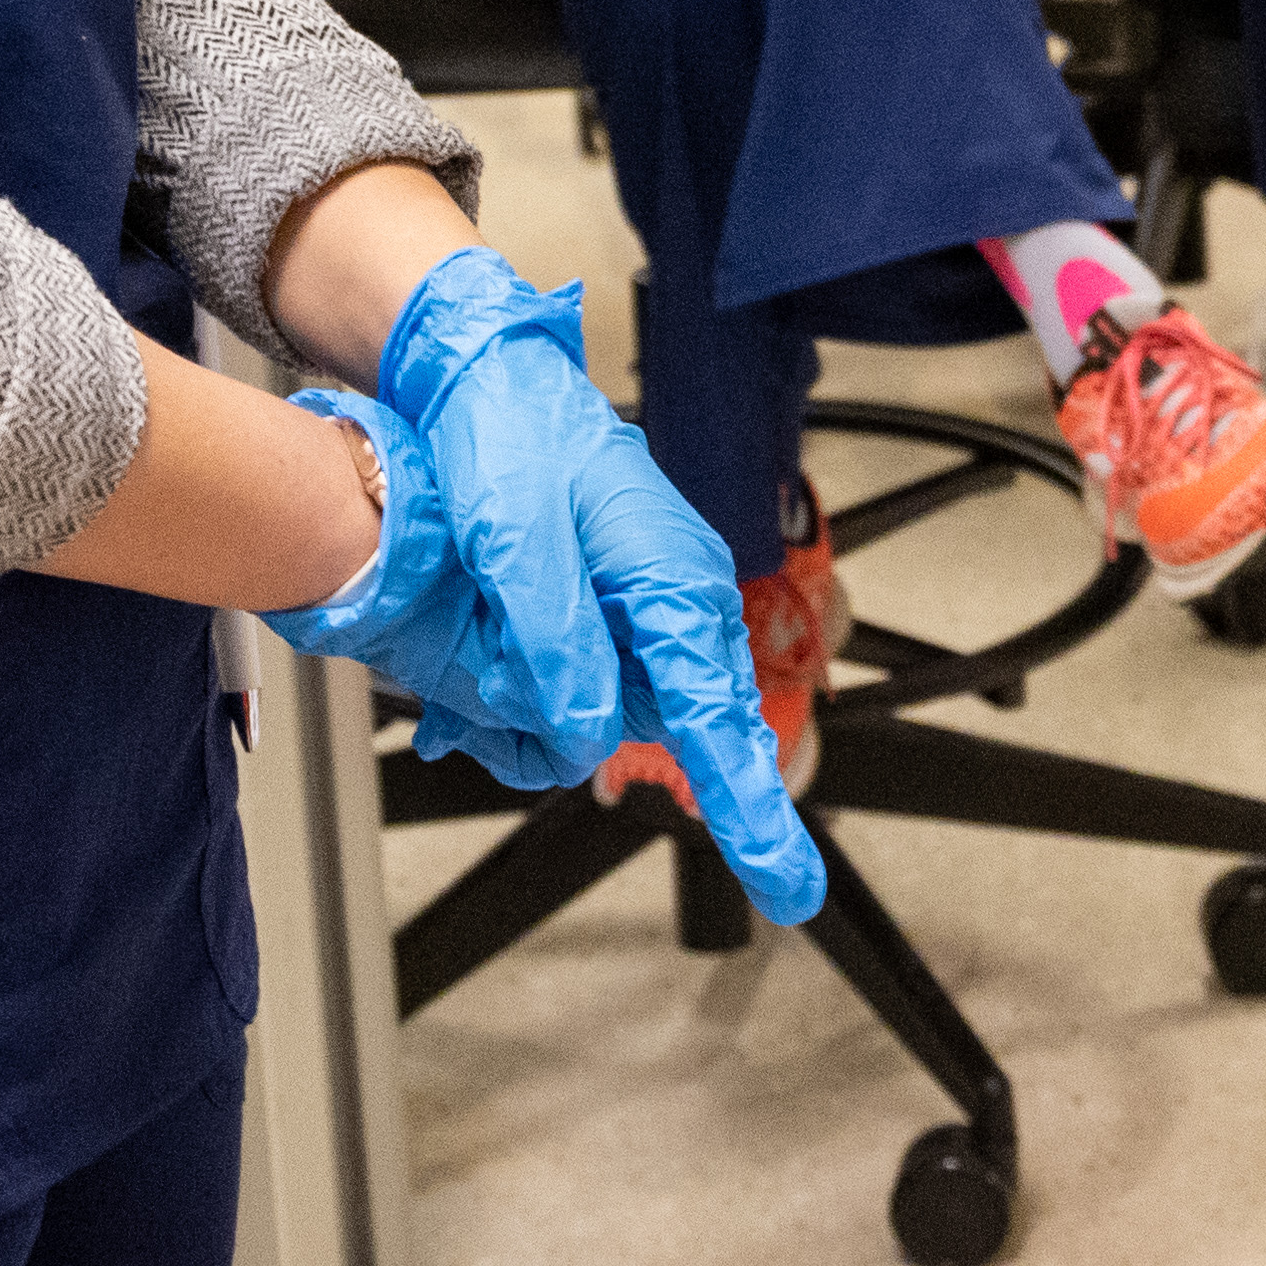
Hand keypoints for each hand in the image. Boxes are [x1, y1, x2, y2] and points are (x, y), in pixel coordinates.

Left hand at [270, 250, 825, 911]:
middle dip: (606, 740)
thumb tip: (583, 732)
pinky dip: (544, 688)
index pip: (718, 720)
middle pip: (678, 724)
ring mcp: (648, 604)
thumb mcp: (515, 541)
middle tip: (520, 713)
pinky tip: (486, 672)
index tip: (788, 888)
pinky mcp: (614, 606)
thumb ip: (555, 642)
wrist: (485, 377)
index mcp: (672, 580)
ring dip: (554, 709)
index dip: (748, 810)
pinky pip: (597, 680)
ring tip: (477, 658)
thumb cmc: (510, 437)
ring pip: (625, 707)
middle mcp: (677, 598)